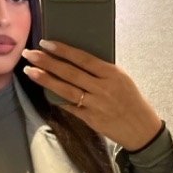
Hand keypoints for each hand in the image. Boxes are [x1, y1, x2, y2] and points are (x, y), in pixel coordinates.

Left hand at [22, 40, 162, 150]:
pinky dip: (56, 98)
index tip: (45, 42)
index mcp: (112, 73)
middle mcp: (102, 88)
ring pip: (66, 89)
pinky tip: (44, 91)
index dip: (62, 50)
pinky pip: (70, 107)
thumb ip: (101, 71)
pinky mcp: (91, 119)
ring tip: (30, 71)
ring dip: (46, 79)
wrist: (142, 129)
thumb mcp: (122, 79)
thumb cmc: (132, 101)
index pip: (82, 58)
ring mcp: (96, 105)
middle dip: (47, 62)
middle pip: (70, 72)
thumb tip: (75, 59)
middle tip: (29, 54)